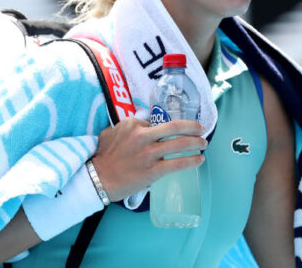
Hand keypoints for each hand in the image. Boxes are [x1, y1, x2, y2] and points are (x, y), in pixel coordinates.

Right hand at [90, 115, 206, 201]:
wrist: (97, 178)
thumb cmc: (103, 156)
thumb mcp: (111, 132)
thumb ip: (127, 127)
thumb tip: (140, 126)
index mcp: (133, 124)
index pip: (157, 122)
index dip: (169, 127)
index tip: (177, 130)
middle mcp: (143, 136)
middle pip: (175, 127)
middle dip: (192, 127)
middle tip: (201, 129)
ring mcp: (149, 154)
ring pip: (180, 144)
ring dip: (196, 143)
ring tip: (204, 143)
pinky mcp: (153, 171)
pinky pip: (177, 164)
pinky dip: (192, 161)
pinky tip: (200, 160)